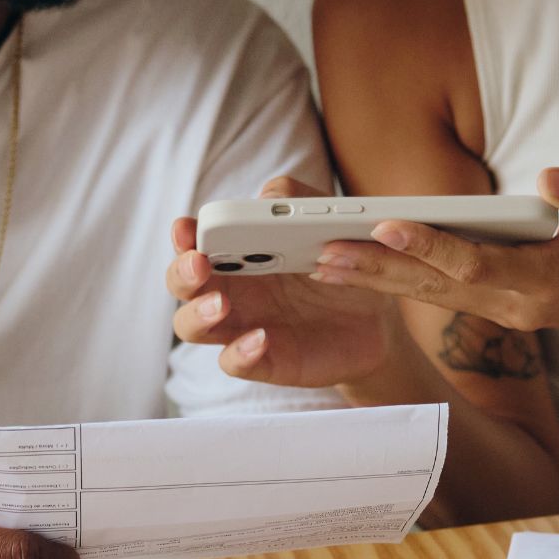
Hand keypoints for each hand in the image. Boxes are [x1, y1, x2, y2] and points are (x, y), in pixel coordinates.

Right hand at [169, 177, 396, 386]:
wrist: (377, 316)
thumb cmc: (340, 266)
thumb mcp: (327, 226)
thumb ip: (298, 202)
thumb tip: (267, 196)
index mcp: (235, 254)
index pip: (193, 242)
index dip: (183, 235)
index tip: (187, 228)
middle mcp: (229, 290)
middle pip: (182, 283)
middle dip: (182, 272)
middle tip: (199, 262)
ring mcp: (241, 327)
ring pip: (191, 326)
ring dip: (198, 314)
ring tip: (221, 304)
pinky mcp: (263, 360)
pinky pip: (233, 362)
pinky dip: (239, 353)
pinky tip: (261, 338)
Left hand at [308, 168, 558, 337]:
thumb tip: (551, 180)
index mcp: (547, 280)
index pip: (478, 264)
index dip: (431, 246)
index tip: (386, 224)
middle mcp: (512, 304)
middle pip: (435, 288)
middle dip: (379, 270)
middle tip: (322, 254)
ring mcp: (495, 311)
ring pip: (425, 296)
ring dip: (372, 280)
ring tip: (317, 264)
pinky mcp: (482, 307)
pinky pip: (429, 295)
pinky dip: (389, 282)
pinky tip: (347, 269)